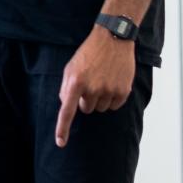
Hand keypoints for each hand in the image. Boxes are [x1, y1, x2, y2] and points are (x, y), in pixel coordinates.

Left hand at [55, 25, 135, 147]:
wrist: (111, 39)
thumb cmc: (88, 53)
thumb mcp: (71, 66)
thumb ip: (66, 87)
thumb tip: (66, 105)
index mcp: (75, 81)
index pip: (67, 110)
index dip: (63, 128)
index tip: (60, 143)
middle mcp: (91, 88)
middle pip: (86, 109)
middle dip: (85, 99)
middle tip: (89, 82)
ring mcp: (108, 91)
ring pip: (100, 108)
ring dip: (99, 98)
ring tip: (101, 79)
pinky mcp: (122, 92)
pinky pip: (114, 106)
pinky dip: (112, 99)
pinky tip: (112, 82)